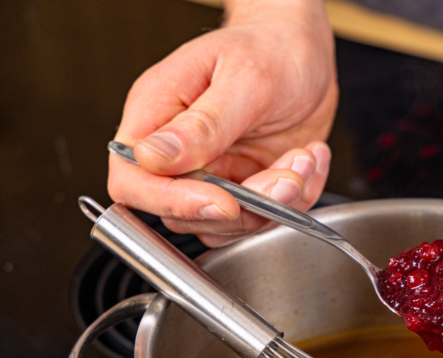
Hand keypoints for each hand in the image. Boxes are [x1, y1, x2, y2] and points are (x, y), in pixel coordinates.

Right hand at [108, 0, 337, 246]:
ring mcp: (215, 171)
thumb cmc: (269, 47)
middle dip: (244, 206)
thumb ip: (204, 124)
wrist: (303, 49)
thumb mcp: (245, 79)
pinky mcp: (246, 184)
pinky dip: (295, 200)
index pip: (134, 181)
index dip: (173, 202)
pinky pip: (263, 218)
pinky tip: (309, 160)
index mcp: (158, 115)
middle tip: (286, 175)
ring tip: (302, 160)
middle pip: (185, 213)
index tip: (223, 202)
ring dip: (276, 204)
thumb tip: (153, 157)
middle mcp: (181, 150)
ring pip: (228, 224)